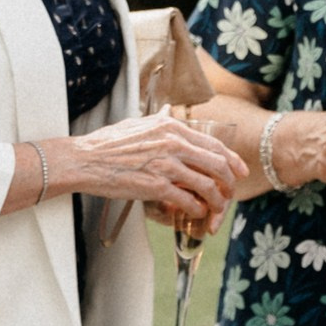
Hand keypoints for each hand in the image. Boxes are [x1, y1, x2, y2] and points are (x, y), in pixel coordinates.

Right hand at [48, 113, 241, 228]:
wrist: (85, 160)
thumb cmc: (108, 143)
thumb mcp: (138, 123)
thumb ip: (159, 120)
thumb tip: (169, 112)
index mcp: (171, 127)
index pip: (213, 144)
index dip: (232, 159)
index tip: (240, 169)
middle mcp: (174, 144)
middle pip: (217, 164)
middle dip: (230, 181)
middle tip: (231, 192)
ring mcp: (166, 165)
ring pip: (207, 184)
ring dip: (216, 200)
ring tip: (215, 207)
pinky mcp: (155, 186)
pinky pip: (187, 200)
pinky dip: (197, 209)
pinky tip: (196, 213)